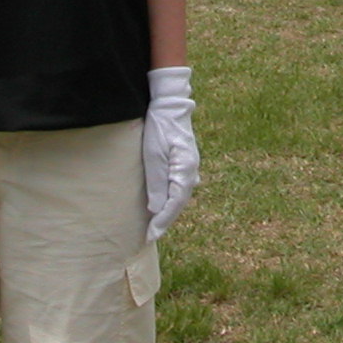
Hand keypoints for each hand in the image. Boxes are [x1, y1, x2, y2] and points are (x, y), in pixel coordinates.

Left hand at [142, 65, 199, 240]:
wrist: (170, 106)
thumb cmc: (159, 128)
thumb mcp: (153, 155)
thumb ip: (156, 183)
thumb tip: (155, 210)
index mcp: (186, 170)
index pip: (174, 204)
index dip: (162, 221)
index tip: (151, 235)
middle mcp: (192, 171)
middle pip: (179, 202)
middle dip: (165, 220)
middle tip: (151, 236)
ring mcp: (191, 166)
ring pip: (180, 195)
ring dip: (169, 211)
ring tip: (156, 225)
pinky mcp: (186, 162)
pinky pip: (179, 186)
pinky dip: (171, 199)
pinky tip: (164, 205)